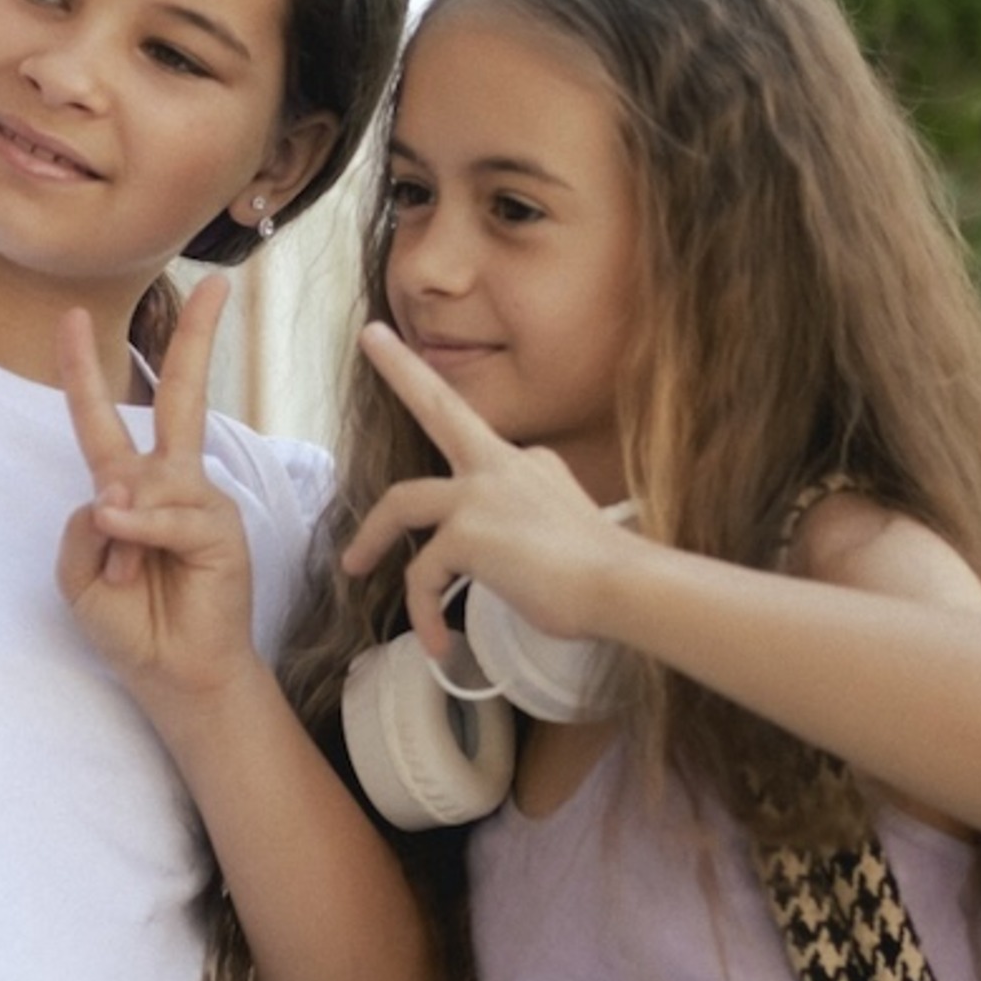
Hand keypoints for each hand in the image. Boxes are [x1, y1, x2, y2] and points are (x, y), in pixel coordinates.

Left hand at [56, 274, 259, 699]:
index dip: (83, 369)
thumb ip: (81, 529)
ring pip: (148, 478)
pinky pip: (172, 513)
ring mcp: (200, 500)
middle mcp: (169, 482)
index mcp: (127, 486)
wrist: (173, 673)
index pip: (102, 417)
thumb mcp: (78, 576)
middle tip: (217, 287)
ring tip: (127, 577)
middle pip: (179, 397)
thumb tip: (113, 495)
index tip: (72, 317)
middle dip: (196, 340)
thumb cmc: (129, 624)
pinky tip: (133, 561)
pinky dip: (144, 532)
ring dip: (123, 528)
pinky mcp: (222, 527)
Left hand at [340, 322, 638, 660]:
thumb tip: (502, 539)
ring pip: (401, 504)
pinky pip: (423, 575)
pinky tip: (436, 643)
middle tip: (371, 337)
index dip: (441, 399)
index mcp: (525, 463)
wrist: (626, 588)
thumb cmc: (602, 575)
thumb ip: (525, 514)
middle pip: (438, 406)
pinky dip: (423, 612)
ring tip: (353, 566)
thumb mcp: (561, 525)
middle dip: (402, 368)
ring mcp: (480, 495)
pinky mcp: (466, 534)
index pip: (471, 430)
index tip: (416, 360)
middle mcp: (501, 464)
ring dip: (371, 538)